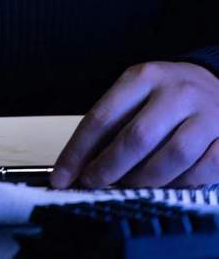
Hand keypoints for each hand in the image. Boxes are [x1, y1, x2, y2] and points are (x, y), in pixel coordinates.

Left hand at [50, 61, 218, 188]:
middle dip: (109, 168)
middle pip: (137, 138)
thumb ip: (113, 121)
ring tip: (129, 187)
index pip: (103, 116)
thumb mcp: (137, 91)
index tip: (62, 174)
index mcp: (144, 77)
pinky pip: (203, 169)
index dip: (78, 150)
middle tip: (93, 184)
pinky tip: (168, 186)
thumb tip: (80, 162)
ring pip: (172, 156)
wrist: (217, 81)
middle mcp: (175, 92)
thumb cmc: (168, 92)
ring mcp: (204, 115)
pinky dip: (182, 183)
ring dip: (145, 179)